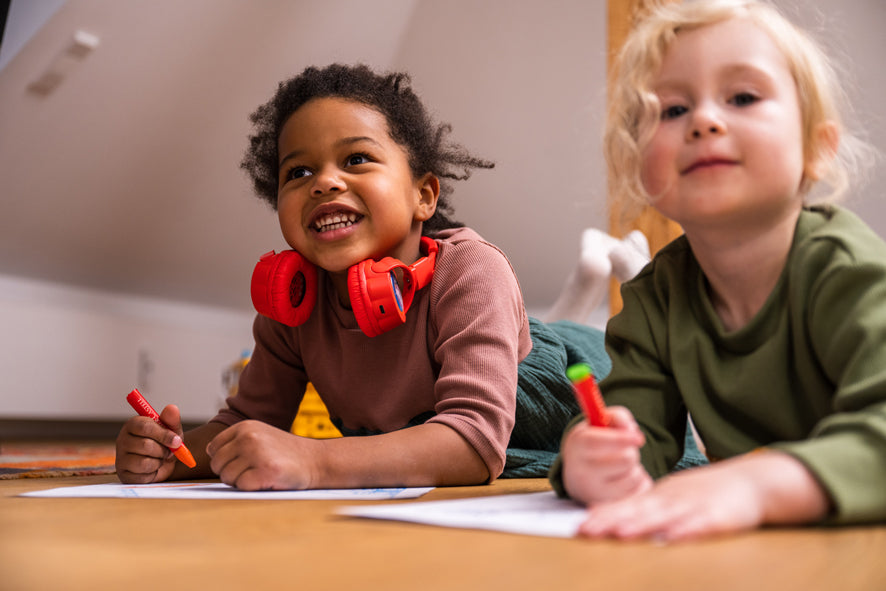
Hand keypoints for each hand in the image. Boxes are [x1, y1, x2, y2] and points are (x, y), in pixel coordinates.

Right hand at [115, 404, 184, 482]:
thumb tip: (172, 408)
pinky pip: (142, 477)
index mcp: (132, 425)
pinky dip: (153, 474)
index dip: (164, 435)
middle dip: (163, 450)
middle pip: (145, 445)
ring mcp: (120, 458)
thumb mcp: (172, 430)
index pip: (145, 427)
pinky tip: (152, 469)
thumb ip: (172, 420)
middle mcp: (122, 440)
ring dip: (158, 462)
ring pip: (144, 462)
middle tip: (167, 451)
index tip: (177, 441)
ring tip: (159, 459)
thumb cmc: (165, 442)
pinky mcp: (123, 475)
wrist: (164, 462)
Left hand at [206, 420, 317, 490]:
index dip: (225, 461)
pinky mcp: (265, 471)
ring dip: (242, 481)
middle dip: (231, 473)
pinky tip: (268, 480)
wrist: (316, 460)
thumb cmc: (286, 453)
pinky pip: (242, 486)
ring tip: (262, 473)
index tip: (242, 463)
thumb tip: (207, 452)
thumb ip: (236, 441)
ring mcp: (257, 454)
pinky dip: (252, 488)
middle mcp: (249, 437)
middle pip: (218, 465)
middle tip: (254, 470)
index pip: (213, 449)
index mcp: (245, 427)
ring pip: (227, 477)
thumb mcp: (261, 436)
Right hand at [561, 405, 651, 503]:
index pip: (598, 442)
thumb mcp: (600, 424)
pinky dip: (638, 484)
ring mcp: (593, 492)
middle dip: (632, 452)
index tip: (639, 438)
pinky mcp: (607, 506)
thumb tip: (632, 431)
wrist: (578, 476)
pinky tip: (625, 481)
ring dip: (635, 469)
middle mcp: (581, 471)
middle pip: (625, 459)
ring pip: (634, 476)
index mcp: (577, 445)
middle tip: (624, 452)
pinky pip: (638, 492)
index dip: (622, 439)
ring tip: (621, 467)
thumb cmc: (594, 444)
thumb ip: (617, 417)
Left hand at [576, 451, 830, 541]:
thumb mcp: (670, 497)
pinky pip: (701, 526)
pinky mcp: (719, 518)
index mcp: (660, 497)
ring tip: (620, 534)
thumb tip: (607, 519)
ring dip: (641, 525)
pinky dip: (685, 532)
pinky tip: (671, 539)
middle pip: (638, 511)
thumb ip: (642, 509)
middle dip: (611, 522)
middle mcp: (672, 500)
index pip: (626, 506)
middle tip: (586, 532)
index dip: (603, 517)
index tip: (580, 527)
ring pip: (663, 517)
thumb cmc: (705, 493)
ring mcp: (694, 507)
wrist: (751, 482)